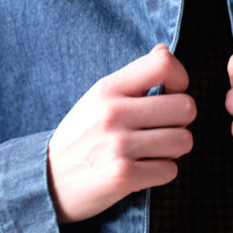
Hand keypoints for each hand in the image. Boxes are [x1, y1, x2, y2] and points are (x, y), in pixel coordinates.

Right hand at [47, 45, 195, 223]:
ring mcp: (118, 145)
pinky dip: (161, 173)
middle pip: (186, 106)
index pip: (163, 63)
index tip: (170, 94)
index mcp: (108, 88)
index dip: (180, 79)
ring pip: (183, 140)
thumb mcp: (98, 98)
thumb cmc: (81, 137)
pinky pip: (170, 171)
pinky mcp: (122, 175)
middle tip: (162, 130)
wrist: (46, 182)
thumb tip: (164, 50)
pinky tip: (141, 170)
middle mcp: (113, 112)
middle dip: (181, 121)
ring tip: (150, 152)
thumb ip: (133, 77)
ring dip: (173, 150)